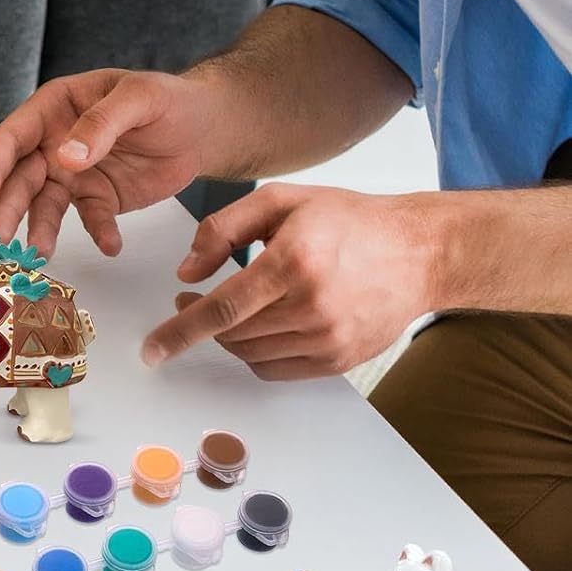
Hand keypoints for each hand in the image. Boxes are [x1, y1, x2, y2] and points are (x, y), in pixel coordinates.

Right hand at [0, 70, 211, 255]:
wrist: (203, 128)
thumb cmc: (167, 99)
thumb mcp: (138, 98)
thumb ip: (102, 124)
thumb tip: (66, 156)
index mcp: (55, 108)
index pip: (13, 136)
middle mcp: (54, 142)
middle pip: (20, 177)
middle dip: (6, 207)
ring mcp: (73, 174)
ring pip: (45, 205)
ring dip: (40, 229)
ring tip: (39, 255)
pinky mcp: (98, 199)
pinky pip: (91, 219)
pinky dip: (98, 233)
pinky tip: (111, 245)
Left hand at [141, 184, 435, 377]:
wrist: (419, 252)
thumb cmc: (348, 219)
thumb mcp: (281, 201)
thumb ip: (223, 229)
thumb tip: (186, 273)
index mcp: (294, 263)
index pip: (223, 309)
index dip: (180, 331)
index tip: (152, 348)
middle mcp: (312, 307)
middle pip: (233, 334)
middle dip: (198, 323)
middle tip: (189, 298)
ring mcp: (329, 339)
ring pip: (251, 354)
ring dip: (227, 337)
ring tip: (228, 307)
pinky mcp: (340, 359)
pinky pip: (277, 370)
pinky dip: (254, 353)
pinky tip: (256, 326)